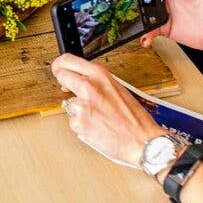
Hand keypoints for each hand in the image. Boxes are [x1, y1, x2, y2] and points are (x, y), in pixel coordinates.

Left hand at [51, 54, 165, 167]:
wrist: (142, 141)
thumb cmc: (136, 119)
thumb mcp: (119, 89)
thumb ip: (98, 82)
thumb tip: (81, 80)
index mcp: (100, 75)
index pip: (68, 60)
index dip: (60, 65)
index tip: (59, 68)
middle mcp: (89, 87)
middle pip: (61, 76)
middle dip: (64, 82)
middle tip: (67, 87)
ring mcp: (81, 105)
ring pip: (69, 103)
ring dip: (79, 110)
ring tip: (98, 117)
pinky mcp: (78, 123)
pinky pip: (74, 121)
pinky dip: (82, 125)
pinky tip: (97, 127)